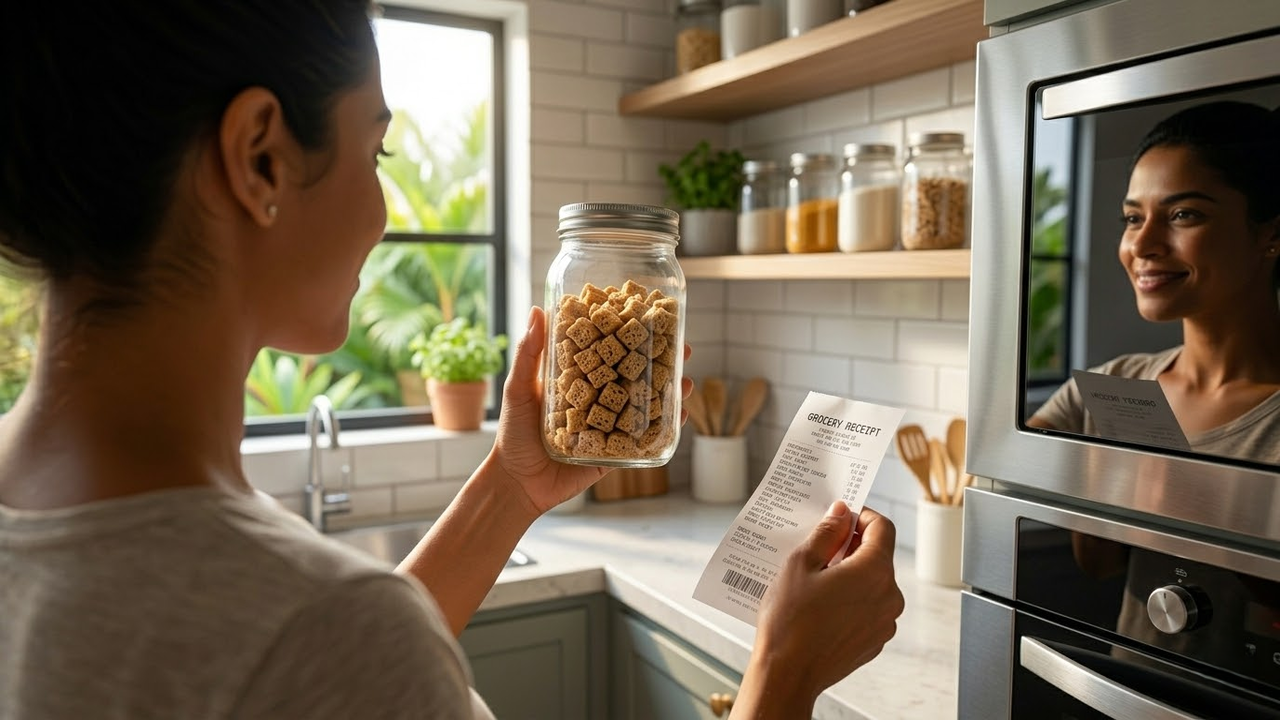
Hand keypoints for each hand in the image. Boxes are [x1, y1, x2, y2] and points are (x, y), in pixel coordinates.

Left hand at [490, 307, 692, 514]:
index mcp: (580, 377)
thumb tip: (537, 311)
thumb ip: (528, 353)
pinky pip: (645, 439)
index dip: (632, 332)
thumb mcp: (518, 388)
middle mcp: (600, 397)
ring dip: (670, 392)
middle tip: (685, 348)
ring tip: (686, 382)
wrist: (517, 483)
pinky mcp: (617, 451)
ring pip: (647, 403)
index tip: (653, 315)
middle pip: (636, 373)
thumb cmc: (512, 433)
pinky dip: (666, 428)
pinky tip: (681, 417)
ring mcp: (611, 423)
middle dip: (663, 360)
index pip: (610, 347)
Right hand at [743, 503, 903, 710]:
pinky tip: (821, 605)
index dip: (861, 515)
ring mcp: (885, 622)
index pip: (882, 527)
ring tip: (816, 580)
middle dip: (851, 546)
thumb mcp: (801, 563)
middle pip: (878, 556)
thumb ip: (827, 532)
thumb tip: (842, 513)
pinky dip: (850, 600)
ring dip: (850, 574)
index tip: (840, 517)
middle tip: (819, 548)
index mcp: (874, 571)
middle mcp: (889, 596)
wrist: (787, 674)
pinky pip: (868, 609)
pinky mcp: (875, 641)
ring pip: (873, 583)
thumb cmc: (790, 620)